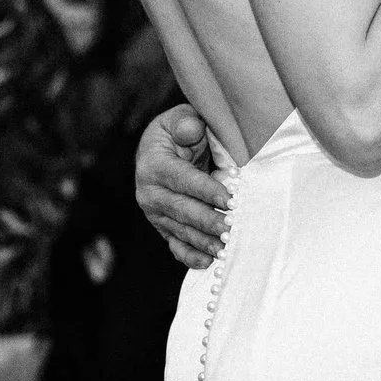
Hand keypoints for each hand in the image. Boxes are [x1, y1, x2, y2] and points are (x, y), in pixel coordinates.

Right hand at [135, 105, 228, 269]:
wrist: (160, 149)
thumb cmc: (178, 130)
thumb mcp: (180, 118)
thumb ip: (186, 122)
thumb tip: (192, 131)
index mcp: (153, 164)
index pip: (183, 179)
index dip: (206, 190)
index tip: (230, 200)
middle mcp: (149, 192)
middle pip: (181, 210)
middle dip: (207, 220)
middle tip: (231, 228)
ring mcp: (154, 213)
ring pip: (180, 230)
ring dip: (203, 241)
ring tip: (225, 248)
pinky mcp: (162, 226)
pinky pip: (175, 244)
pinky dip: (190, 256)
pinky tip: (207, 262)